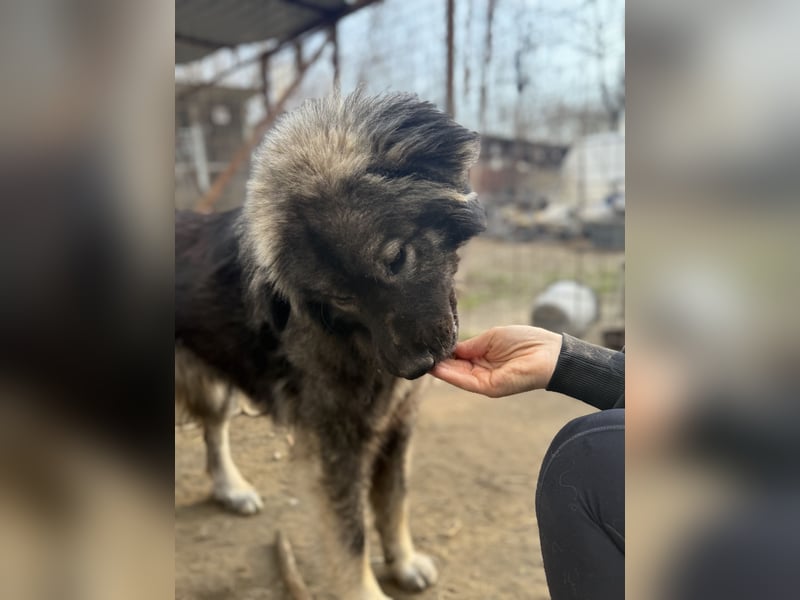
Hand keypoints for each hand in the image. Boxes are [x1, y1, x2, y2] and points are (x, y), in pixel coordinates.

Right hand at [430, 326, 562, 396]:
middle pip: (454, 368)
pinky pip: (465, 382)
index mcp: (483, 356)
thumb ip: (470, 345)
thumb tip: (450, 349)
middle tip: (418, 354)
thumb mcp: (491, 337)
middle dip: (437, 361)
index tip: (427, 345)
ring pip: (456, 376)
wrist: (549, 353)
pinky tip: (436, 368)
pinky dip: (450, 376)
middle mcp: (481, 370)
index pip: (458, 356)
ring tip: (422, 359)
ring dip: (439, 369)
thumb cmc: (524, 340)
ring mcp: (484, 381)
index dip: (443, 352)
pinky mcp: (489, 388)